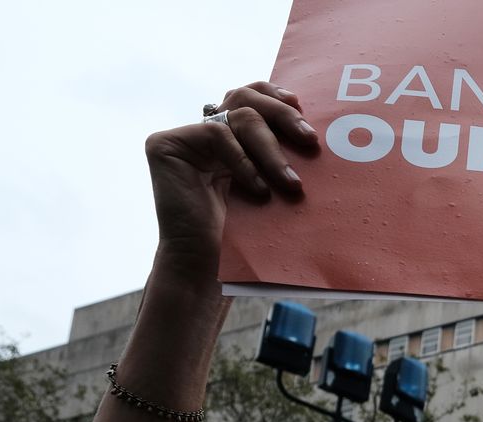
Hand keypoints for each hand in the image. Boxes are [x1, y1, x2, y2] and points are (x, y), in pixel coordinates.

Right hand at [146, 81, 316, 270]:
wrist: (209, 264)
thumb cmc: (246, 232)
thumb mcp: (271, 183)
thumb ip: (280, 153)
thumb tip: (316, 131)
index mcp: (229, 136)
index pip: (250, 95)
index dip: (275, 95)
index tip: (302, 108)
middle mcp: (205, 131)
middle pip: (245, 97)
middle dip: (282, 116)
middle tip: (309, 140)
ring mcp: (184, 136)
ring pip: (238, 117)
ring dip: (271, 150)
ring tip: (290, 184)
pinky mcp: (166, 144)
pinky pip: (217, 135)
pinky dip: (244, 161)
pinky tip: (258, 189)